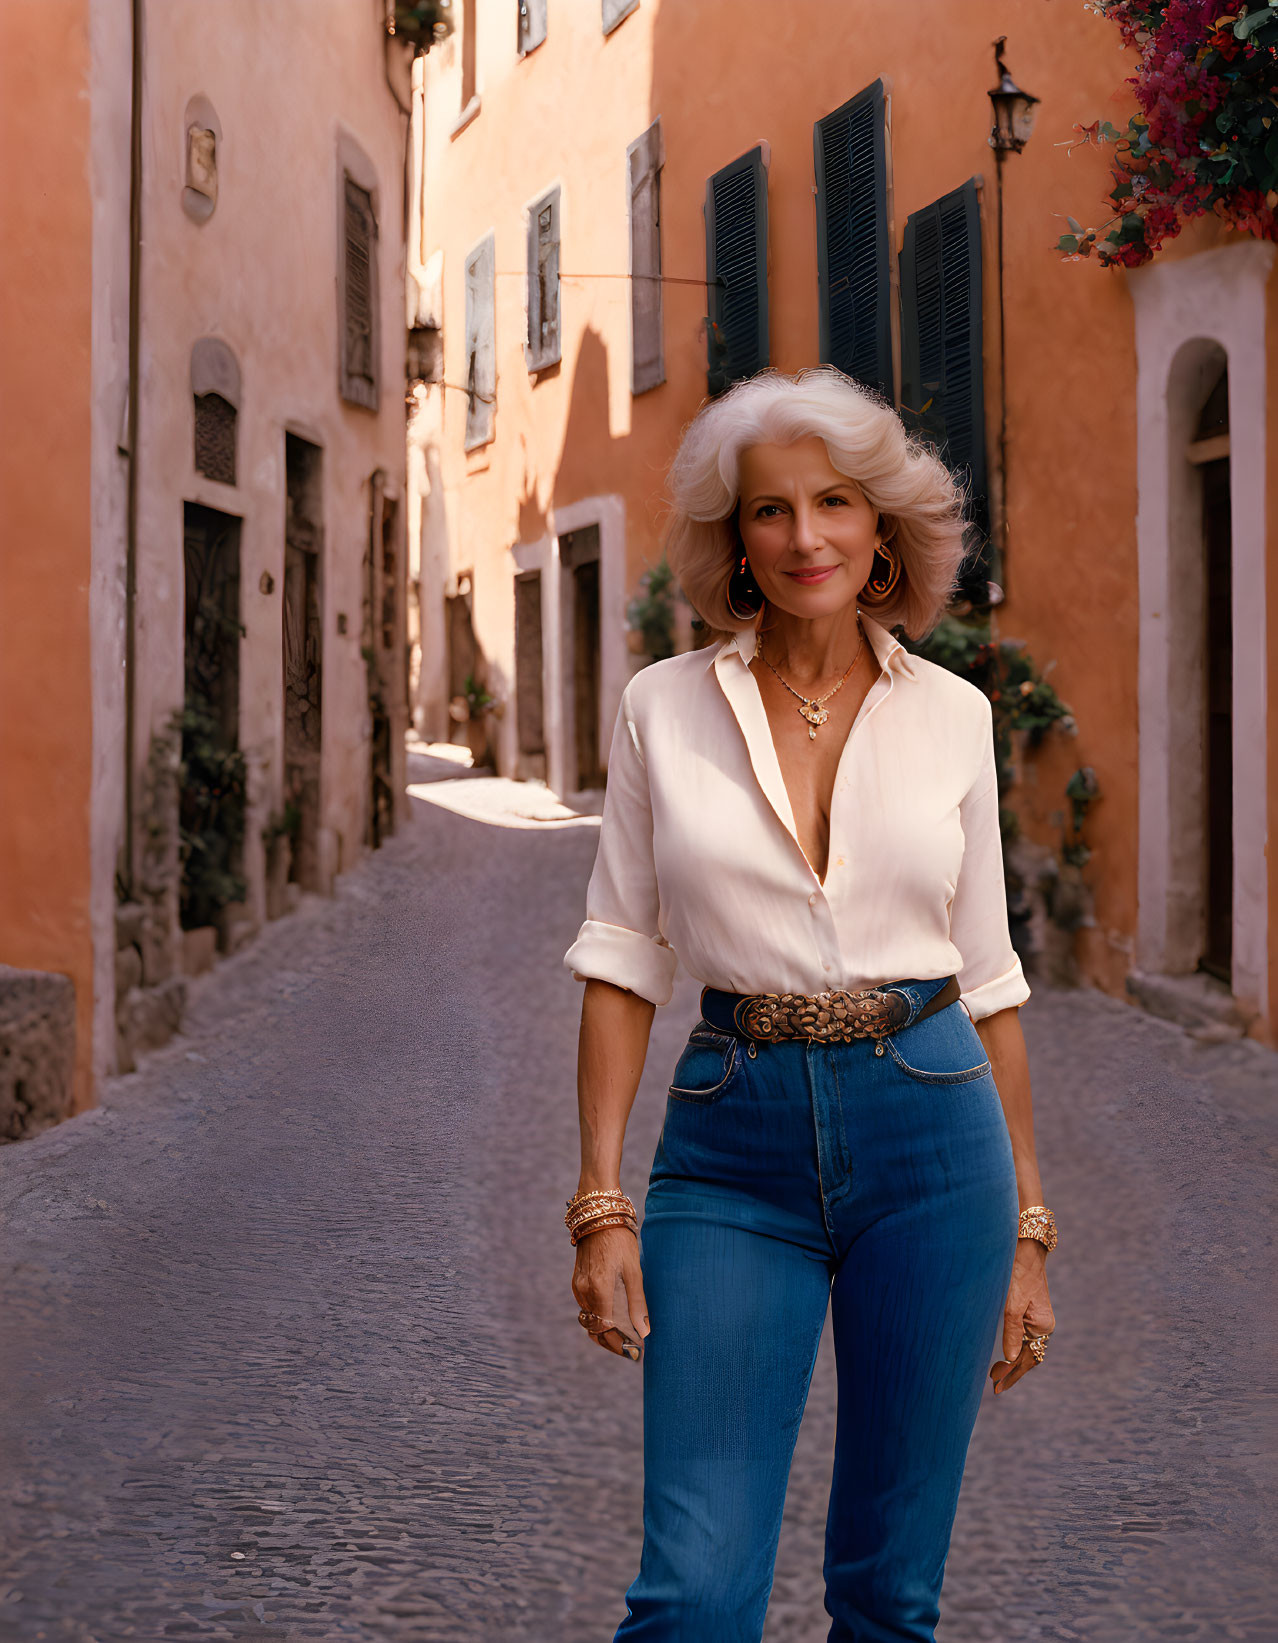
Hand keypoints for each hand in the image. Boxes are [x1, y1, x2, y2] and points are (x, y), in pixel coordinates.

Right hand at [571, 1223, 649, 1361]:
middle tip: (631, 1349)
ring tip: (625, 1337)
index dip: (620, 1345)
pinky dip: (598, 1317)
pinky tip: (613, 1317)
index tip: (635, 1353)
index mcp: (599, 1290)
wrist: (599, 1215)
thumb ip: (638, 1303)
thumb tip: (644, 1332)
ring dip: (604, 1332)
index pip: (606, 1330)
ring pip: (589, 1320)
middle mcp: (584, 1292)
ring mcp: (578, 1287)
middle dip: (612, 1343)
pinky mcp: (577, 1282)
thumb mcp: (634, 1271)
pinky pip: (586, 1308)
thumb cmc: (620, 1241)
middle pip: (595, 1330)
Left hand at [989, 1239, 1054, 1394]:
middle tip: (994, 1386)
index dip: (1012, 1374)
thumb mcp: (1011, 1303)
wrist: (1023, 1248)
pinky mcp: (1029, 1311)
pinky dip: (1014, 1347)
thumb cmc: (1017, 1273)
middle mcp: (1043, 1325)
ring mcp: (1037, 1318)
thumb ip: (1011, 1331)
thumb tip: (1011, 1359)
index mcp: (1042, 1326)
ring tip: (995, 1374)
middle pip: (1029, 1356)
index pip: (1028, 1359)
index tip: (996, 1386)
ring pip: (1026, 1347)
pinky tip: (1004, 1354)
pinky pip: (1023, 1336)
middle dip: (1012, 1371)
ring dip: (1013, 1362)